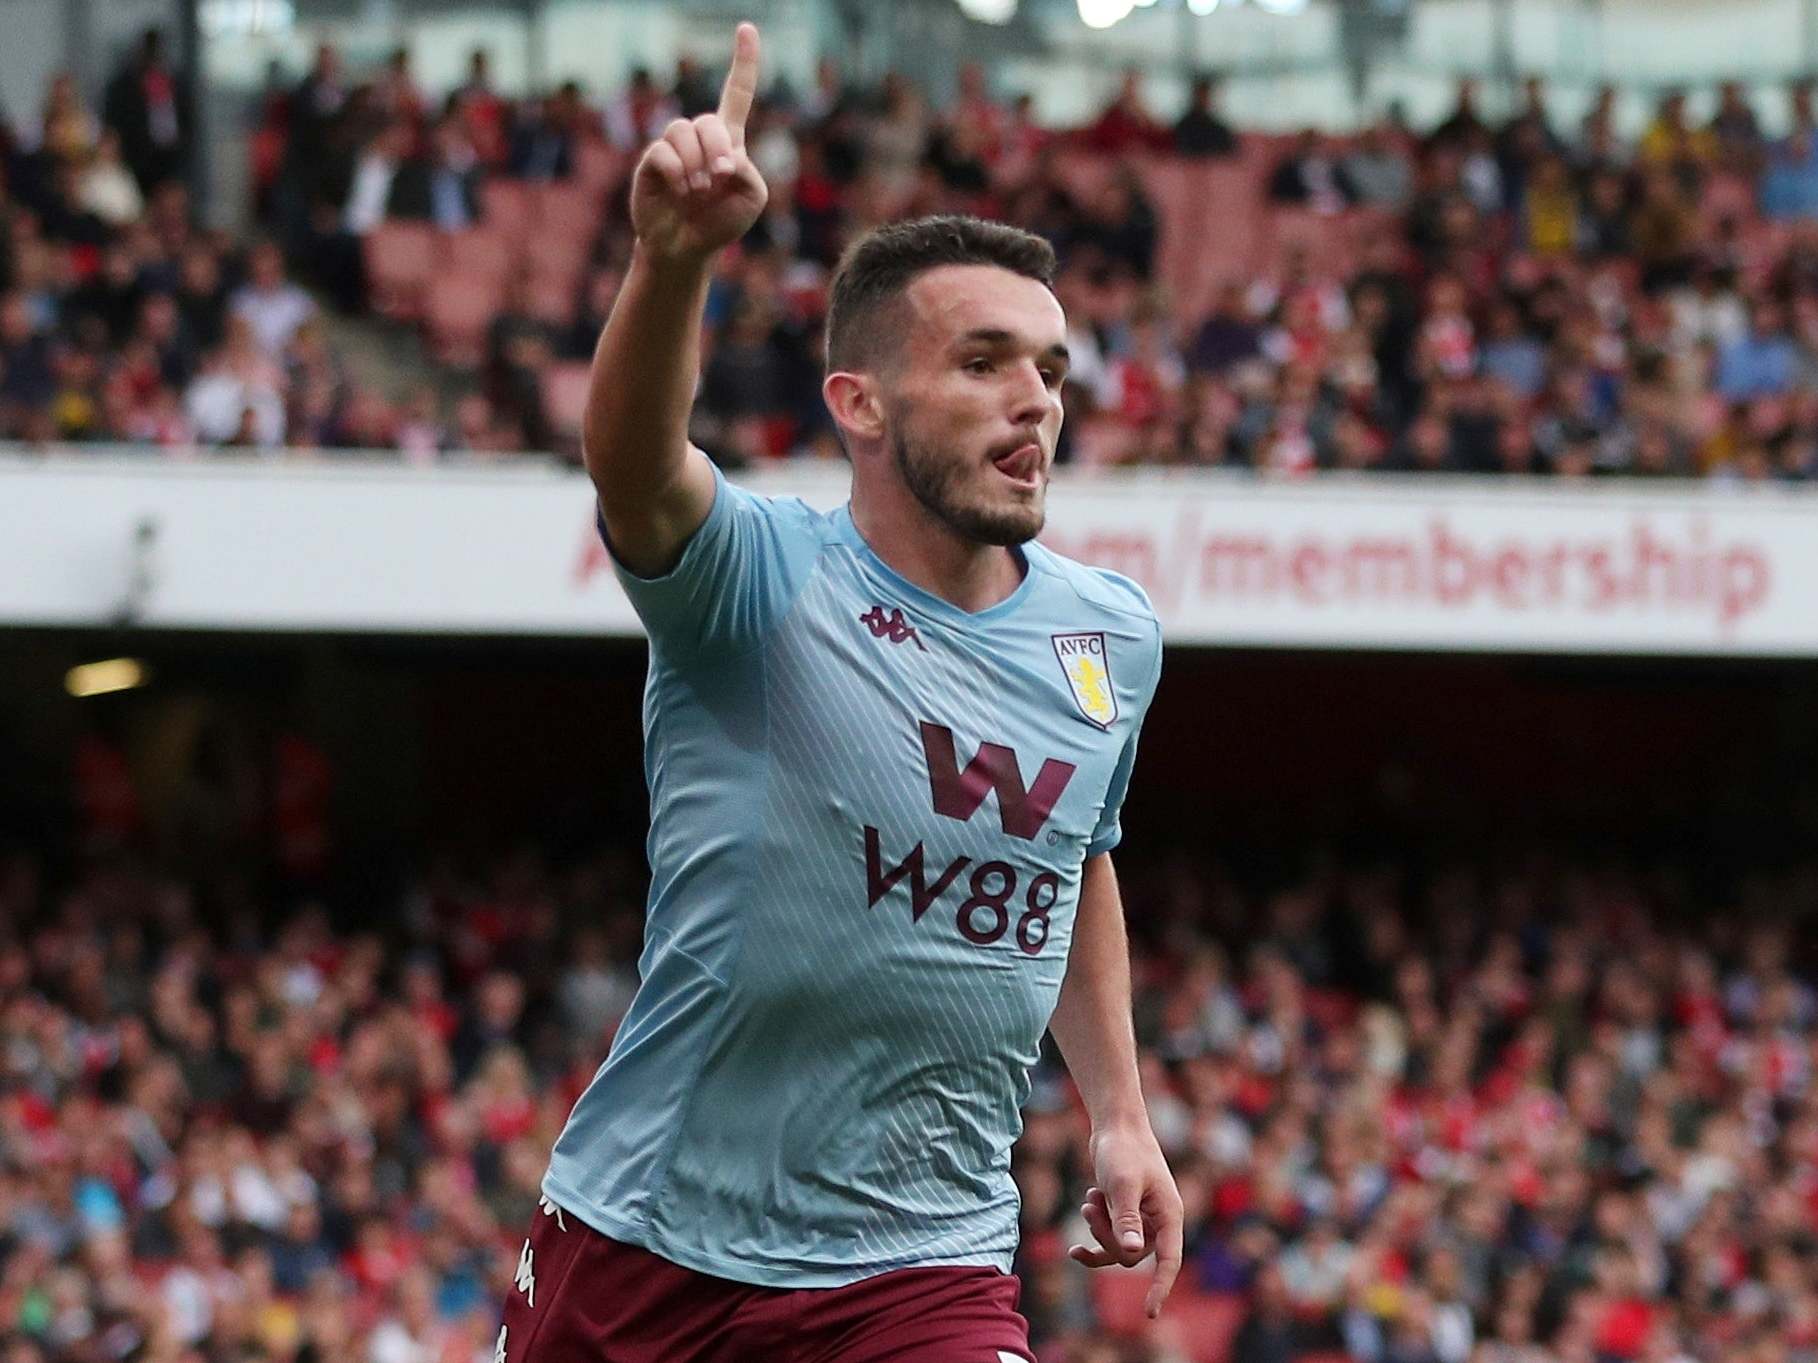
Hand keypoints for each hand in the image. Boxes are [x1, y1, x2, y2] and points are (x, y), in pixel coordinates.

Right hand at [630, 21, 767, 265]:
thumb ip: (748, 172)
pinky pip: (664, 153)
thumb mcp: (751, 198)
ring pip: (684, 132)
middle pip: (710, 122)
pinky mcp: (651, 162)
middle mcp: (699, 137)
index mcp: (729, 140)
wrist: (686, 248)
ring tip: (697, 191)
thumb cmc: (721, 222)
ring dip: (696, 165)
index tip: (747, 28)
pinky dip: (677, 173)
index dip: (744, 62)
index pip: (737, 93)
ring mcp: (673, 147)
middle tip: (721, 176)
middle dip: (718, 148)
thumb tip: (722, 158)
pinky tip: (680, 191)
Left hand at [1067, 1119, 1183, 1318]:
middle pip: (1132, 1255)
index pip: (1169, 1261)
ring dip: (1098, 1230)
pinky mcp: (1124, 1214)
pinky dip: (1093, 1244)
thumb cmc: (1123, 1150)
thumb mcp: (1122, 1184)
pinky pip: (1110, 1243)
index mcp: (1168, 1215)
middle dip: (1106, 1237)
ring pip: (1117, 1248)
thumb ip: (1126, 1219)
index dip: (1160, 1287)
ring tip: (1088, 1199)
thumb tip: (1132, 1253)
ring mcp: (1142, 1220)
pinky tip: (1073, 1250)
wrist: (1116, 1125)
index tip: (1149, 1312)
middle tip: (1090, 1205)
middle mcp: (1158, 1221)